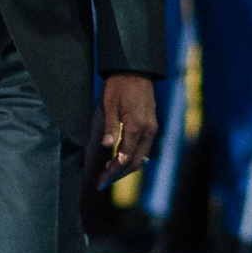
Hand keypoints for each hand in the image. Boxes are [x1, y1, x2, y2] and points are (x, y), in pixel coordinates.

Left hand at [94, 72, 158, 187]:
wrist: (135, 70)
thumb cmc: (119, 86)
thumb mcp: (109, 104)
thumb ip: (110, 126)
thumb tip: (107, 146)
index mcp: (137, 126)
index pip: (125, 157)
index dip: (112, 172)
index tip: (100, 181)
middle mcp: (148, 130)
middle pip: (135, 162)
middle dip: (118, 174)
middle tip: (102, 182)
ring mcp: (152, 128)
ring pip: (141, 157)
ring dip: (125, 168)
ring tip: (108, 173)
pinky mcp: (151, 125)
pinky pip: (143, 148)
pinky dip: (132, 158)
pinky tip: (119, 160)